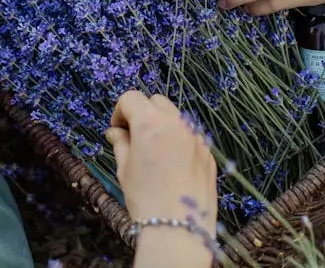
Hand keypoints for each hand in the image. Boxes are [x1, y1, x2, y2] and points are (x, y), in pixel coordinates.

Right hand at [107, 92, 217, 236]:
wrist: (179, 228)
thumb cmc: (146, 199)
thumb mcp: (124, 169)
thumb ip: (120, 143)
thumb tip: (117, 132)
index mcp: (150, 123)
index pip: (131, 98)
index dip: (120, 112)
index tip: (118, 130)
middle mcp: (176, 122)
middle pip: (155, 101)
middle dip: (143, 114)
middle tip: (135, 139)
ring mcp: (195, 136)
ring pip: (176, 117)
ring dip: (163, 125)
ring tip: (155, 154)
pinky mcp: (208, 151)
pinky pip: (190, 135)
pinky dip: (179, 141)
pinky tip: (172, 166)